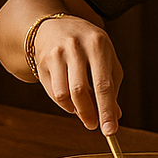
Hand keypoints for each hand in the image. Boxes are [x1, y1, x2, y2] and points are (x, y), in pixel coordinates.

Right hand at [31, 16, 123, 133]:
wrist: (55, 26)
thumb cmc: (88, 46)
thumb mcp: (106, 59)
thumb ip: (112, 86)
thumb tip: (115, 116)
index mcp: (97, 45)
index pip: (103, 84)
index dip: (106, 110)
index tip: (110, 131)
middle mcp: (75, 47)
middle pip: (80, 91)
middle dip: (88, 114)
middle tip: (94, 125)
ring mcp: (56, 54)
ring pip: (63, 95)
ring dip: (75, 110)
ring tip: (83, 110)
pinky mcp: (42, 62)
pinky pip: (53, 93)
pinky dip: (64, 104)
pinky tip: (71, 101)